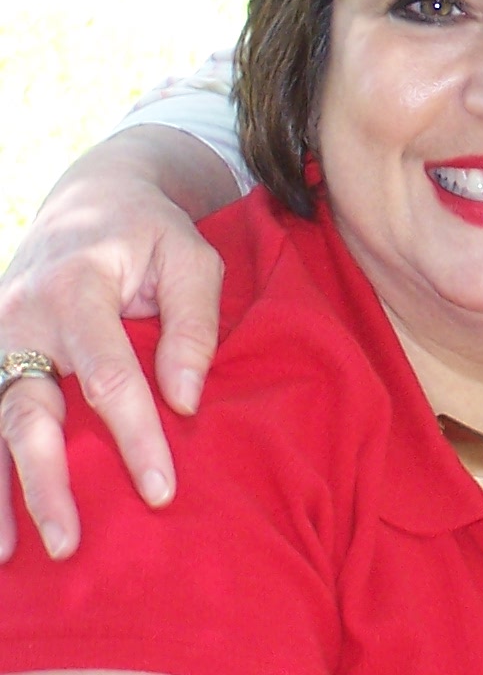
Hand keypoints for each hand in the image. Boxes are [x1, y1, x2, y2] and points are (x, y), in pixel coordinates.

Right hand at [0, 130, 231, 560]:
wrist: (90, 197)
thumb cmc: (151, 233)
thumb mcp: (192, 258)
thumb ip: (193, 326)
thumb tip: (185, 400)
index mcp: (76, 287)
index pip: (108, 377)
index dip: (136, 436)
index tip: (160, 490)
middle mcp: (21, 315)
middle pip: (29, 413)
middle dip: (48, 482)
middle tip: (71, 542)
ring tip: (9, 555)